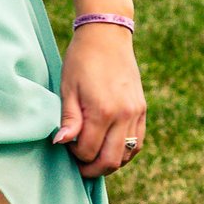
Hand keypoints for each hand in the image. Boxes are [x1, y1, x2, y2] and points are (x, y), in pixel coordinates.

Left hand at [55, 25, 144, 177]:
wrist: (107, 35)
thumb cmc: (81, 60)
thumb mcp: (68, 88)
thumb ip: (68, 119)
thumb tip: (61, 143)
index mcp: (102, 111)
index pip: (88, 151)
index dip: (75, 155)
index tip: (66, 147)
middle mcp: (123, 115)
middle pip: (110, 160)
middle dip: (92, 169)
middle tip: (79, 166)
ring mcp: (136, 112)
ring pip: (127, 155)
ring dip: (110, 162)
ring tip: (94, 157)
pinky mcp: (142, 109)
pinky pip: (138, 142)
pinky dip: (125, 151)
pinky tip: (111, 148)